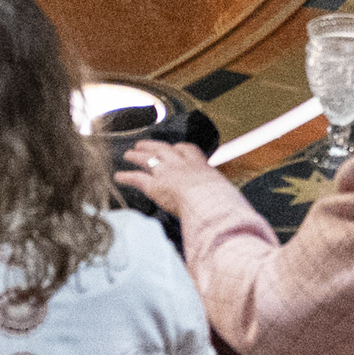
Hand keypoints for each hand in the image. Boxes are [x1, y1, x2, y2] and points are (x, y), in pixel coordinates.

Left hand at [114, 136, 236, 221]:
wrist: (210, 202)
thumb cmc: (222, 203)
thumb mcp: (226, 196)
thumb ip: (224, 199)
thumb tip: (235, 210)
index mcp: (201, 165)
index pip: (188, 150)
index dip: (179, 148)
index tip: (175, 147)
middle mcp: (182, 164)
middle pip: (164, 149)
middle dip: (152, 145)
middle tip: (142, 144)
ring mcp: (167, 172)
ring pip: (148, 159)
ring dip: (136, 156)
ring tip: (128, 154)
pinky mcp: (155, 185)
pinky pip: (137, 178)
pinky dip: (126, 177)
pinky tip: (118, 177)